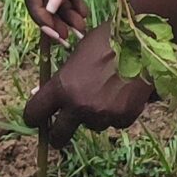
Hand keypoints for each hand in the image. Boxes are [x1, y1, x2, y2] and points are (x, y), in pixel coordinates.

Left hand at [23, 23, 154, 149]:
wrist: (143, 41)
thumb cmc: (106, 41)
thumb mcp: (76, 55)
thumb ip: (60, 79)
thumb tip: (39, 94)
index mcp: (62, 88)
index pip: (34, 113)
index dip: (33, 116)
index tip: (37, 118)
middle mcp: (79, 106)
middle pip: (59, 135)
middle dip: (57, 134)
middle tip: (60, 131)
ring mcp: (102, 115)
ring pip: (91, 125)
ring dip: (94, 115)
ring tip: (106, 92)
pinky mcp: (123, 119)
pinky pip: (114, 122)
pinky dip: (116, 112)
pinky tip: (123, 93)